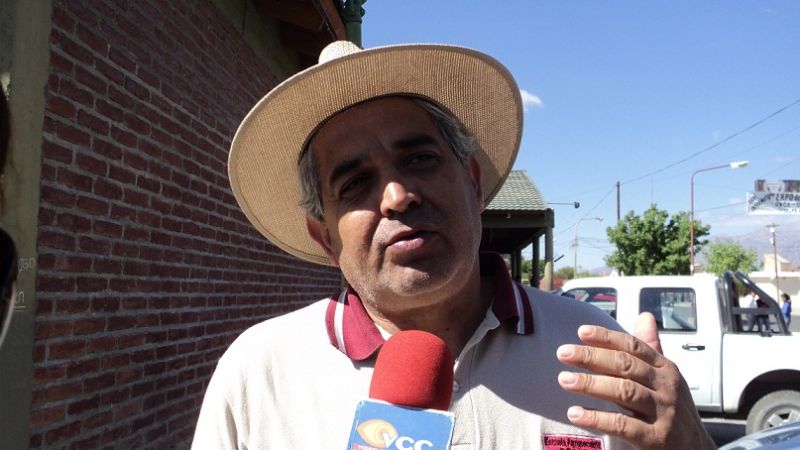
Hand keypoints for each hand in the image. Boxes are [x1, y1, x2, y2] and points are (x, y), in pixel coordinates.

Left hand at [556, 313, 715, 449]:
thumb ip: (651, 349)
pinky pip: (622, 425)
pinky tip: (575, 413)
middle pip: (625, 366)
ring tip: (564, 380)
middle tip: (563, 353)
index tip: (581, 332)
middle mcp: (666, 387)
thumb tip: (644, 316)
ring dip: (591, 385)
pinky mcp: (656, 439)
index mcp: (666, 369)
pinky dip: (597, 418)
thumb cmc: (674, 411)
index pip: (634, 347)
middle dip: (592, 357)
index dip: (607, 337)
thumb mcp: (667, 378)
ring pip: (624, 392)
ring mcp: (663, 413)